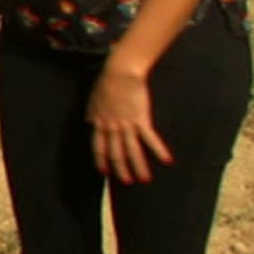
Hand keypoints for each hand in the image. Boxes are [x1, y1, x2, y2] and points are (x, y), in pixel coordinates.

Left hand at [87, 64, 172, 183]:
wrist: (119, 72)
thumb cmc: (106, 83)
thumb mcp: (93, 100)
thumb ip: (92, 113)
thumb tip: (88, 120)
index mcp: (99, 123)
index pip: (98, 147)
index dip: (101, 160)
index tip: (104, 172)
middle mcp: (111, 127)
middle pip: (115, 153)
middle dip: (121, 169)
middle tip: (127, 181)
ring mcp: (126, 124)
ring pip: (132, 151)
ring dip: (139, 167)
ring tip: (144, 179)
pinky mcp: (141, 119)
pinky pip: (150, 138)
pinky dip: (158, 150)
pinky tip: (166, 161)